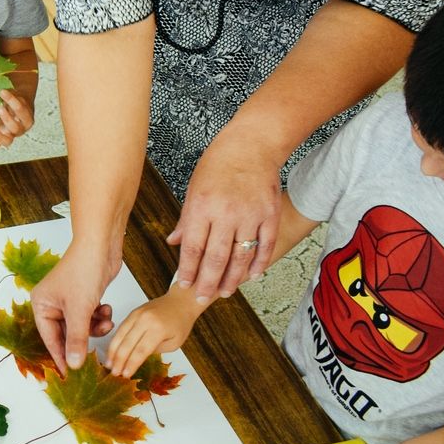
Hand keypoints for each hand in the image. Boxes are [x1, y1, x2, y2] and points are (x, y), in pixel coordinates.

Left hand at [0, 88, 34, 148]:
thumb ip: (8, 83)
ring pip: (9, 141)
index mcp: (28, 116)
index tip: (2, 91)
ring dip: (1, 136)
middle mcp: (22, 127)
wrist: (16, 107)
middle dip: (7, 119)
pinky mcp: (3, 137)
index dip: (12, 101)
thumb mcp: (14, 90)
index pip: (22, 110)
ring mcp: (12, 134)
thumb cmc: (15, 97)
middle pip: (16, 128)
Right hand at [31, 241, 118, 373]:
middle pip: (66, 334)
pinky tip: (106, 311)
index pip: (50, 339)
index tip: (71, 376)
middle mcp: (52, 303)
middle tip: (96, 353)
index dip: (62, 357)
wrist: (100, 246)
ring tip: (105, 321)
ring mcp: (68, 300)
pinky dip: (99, 317)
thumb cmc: (83, 271)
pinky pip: (89, 318)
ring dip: (95, 327)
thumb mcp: (79, 310)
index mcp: (41, 305)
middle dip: (84, 338)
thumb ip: (76, 340)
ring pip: (81, 327)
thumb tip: (74, 365)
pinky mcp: (84, 297)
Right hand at [107, 290, 203, 376]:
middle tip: (114, 373)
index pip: (141, 351)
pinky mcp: (132, 313)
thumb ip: (156, 350)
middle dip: (119, 360)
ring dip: (113, 351)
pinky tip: (112, 351)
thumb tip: (138, 358)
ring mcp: (136, 315)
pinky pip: (120, 328)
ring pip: (120, 335)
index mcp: (158, 329)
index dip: (131, 364)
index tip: (125, 375)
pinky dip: (115, 341)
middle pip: (127, 343)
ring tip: (108, 364)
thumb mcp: (174, 343)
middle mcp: (145, 320)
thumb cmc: (180, 323)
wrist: (180, 302)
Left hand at [168, 134, 281, 301]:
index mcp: (202, 206)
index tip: (184, 284)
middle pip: (216, 258)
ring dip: (232, 279)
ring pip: (241, 257)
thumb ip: (186, 219)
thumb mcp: (194, 188)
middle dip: (208, 282)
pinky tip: (252, 277)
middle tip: (202, 298)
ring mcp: (250, 215)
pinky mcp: (270, 215)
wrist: (252, 144)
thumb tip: (173, 242)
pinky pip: (265, 246)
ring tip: (224, 292)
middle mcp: (226, 213)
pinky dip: (259, 264)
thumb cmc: (219, 163)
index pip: (193, 247)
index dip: (188, 270)